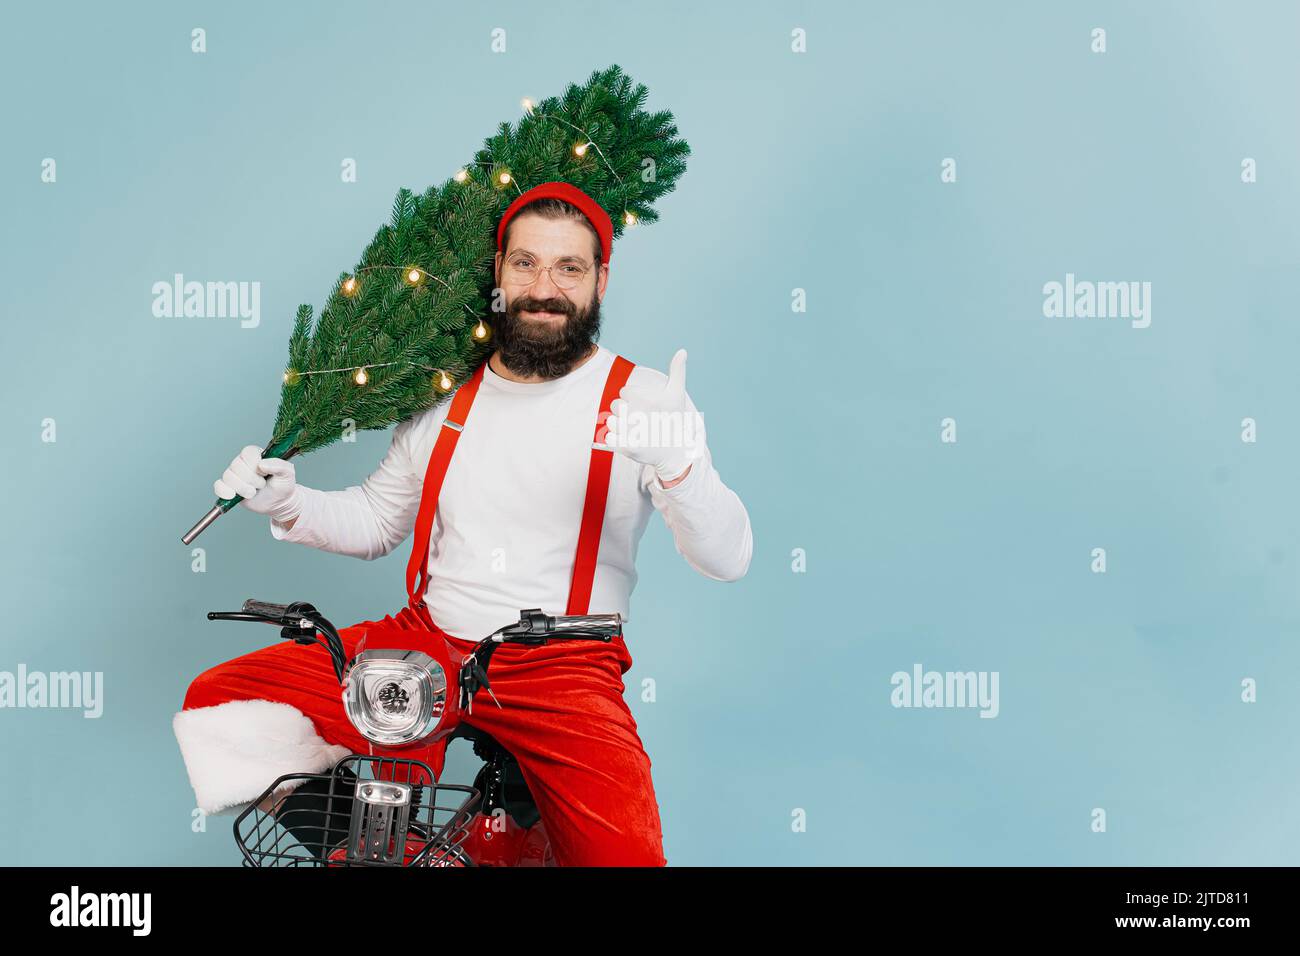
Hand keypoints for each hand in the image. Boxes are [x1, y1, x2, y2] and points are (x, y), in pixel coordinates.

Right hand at [214, 445, 303, 522]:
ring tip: (253, 493)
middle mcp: (242, 463)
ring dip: (242, 488)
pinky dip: (224, 491)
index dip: (255, 464)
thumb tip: (262, 464)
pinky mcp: (229, 487)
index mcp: (256, 455)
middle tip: (262, 485)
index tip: (265, 473)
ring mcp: (235, 475)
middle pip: (236, 466)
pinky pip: (218, 486)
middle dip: (251, 479)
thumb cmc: (283, 485)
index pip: (247, 453)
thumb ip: (280, 465)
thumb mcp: (288, 473)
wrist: (279, 502)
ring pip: (228, 477)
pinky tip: (233, 496)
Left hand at [604, 348, 703, 483]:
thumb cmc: (675, 418)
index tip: (646, 407)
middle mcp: (637, 413)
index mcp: (645, 398)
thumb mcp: (677, 393)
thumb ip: (677, 370)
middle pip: (614, 405)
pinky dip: (614, 439)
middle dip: (624, 412)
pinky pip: (608, 438)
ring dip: (619, 426)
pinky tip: (628, 440)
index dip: (633, 399)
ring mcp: (631, 431)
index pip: (624, 392)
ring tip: (635, 431)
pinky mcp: (626, 447)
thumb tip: (682, 350)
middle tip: (639, 420)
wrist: (675, 451)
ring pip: (610, 422)